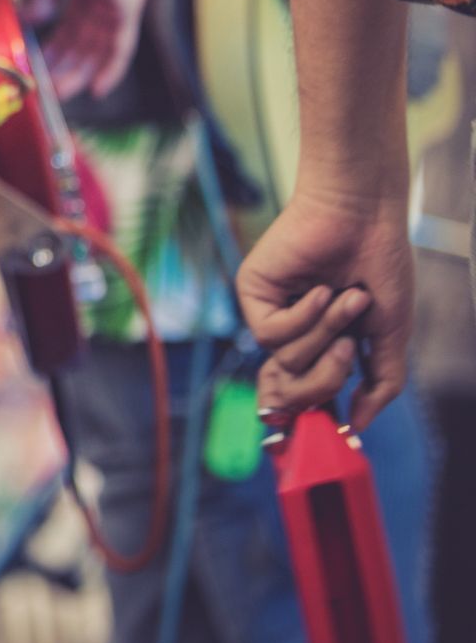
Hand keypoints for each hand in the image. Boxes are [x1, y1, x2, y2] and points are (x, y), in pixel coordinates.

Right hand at [26, 0, 143, 99]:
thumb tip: (34, 20)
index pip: (74, 21)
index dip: (60, 46)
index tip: (43, 67)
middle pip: (87, 36)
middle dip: (65, 63)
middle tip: (47, 86)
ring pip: (101, 44)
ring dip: (81, 69)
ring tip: (60, 91)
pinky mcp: (130, 3)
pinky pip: (122, 44)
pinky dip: (111, 67)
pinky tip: (98, 88)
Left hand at [237, 184, 413, 428]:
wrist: (365, 216)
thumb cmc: (380, 266)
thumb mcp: (390, 333)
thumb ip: (381, 382)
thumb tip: (358, 426)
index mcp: (322, 344)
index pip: (306, 395)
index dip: (317, 407)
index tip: (340, 417)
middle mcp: (293, 332)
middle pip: (292, 390)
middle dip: (326, 377)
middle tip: (351, 346)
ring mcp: (271, 312)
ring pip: (286, 361)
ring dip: (326, 332)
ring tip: (348, 297)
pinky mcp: (252, 293)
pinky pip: (269, 334)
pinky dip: (304, 318)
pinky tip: (320, 291)